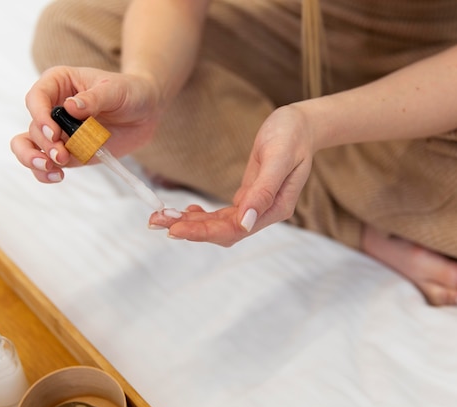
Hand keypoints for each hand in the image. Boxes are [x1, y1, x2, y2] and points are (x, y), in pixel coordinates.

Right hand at [10, 65, 162, 182]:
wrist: (144, 113)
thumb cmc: (129, 92)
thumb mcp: (115, 90)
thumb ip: (94, 98)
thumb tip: (70, 106)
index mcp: (58, 83)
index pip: (36, 97)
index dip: (39, 115)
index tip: (54, 132)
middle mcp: (51, 107)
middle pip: (34, 127)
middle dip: (44, 144)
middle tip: (62, 154)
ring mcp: (56, 132)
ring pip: (28, 146)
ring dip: (35, 160)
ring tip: (54, 168)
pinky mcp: (65, 151)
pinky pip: (45, 164)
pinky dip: (44, 173)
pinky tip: (57, 176)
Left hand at [148, 104, 314, 246]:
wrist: (300, 124)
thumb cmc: (292, 137)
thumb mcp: (279, 158)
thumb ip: (263, 192)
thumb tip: (245, 223)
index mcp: (275, 209)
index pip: (235, 230)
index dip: (204, 232)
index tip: (175, 230)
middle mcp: (264, 214)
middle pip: (223, 231)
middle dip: (190, 229)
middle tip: (157, 222)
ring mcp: (254, 207)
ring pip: (219, 224)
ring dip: (190, 223)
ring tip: (162, 217)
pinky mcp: (247, 197)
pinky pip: (222, 214)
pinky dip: (202, 215)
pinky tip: (186, 211)